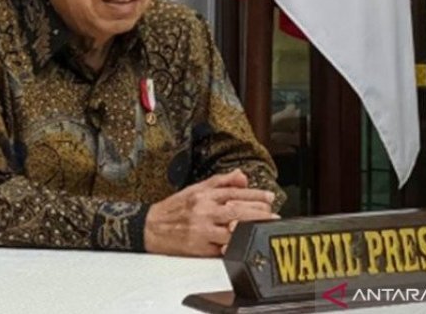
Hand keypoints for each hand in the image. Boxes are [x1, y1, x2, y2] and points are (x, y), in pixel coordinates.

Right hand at [144, 169, 277, 256]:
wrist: (151, 227)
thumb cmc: (175, 208)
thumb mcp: (197, 188)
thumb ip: (221, 182)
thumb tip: (242, 176)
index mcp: (204, 195)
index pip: (235, 193)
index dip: (255, 195)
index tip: (270, 198)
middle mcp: (204, 211)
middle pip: (237, 210)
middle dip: (258, 212)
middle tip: (273, 214)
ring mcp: (202, 230)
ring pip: (232, 229)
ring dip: (251, 228)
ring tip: (265, 227)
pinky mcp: (199, 248)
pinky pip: (222, 248)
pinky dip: (235, 246)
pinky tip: (247, 243)